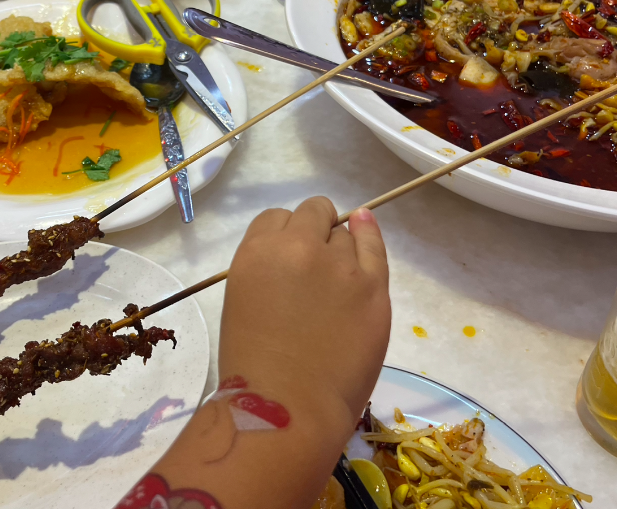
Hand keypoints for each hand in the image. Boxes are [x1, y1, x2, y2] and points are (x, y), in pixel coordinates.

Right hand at [218, 198, 389, 428]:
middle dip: (312, 230)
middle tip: (312, 263)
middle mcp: (299, 246)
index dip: (283, 236)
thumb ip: (266, 270)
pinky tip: (364, 224)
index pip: (275, 218)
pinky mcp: (373, 286)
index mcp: (257, 251)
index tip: (287, 258)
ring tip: (335, 277)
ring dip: (338, 246)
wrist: (288, 404)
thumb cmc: (253, 363)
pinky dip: (367, 232)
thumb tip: (293, 265)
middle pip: (312, 213)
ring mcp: (341, 265)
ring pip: (344, 232)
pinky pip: (373, 245)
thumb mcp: (242, 300)